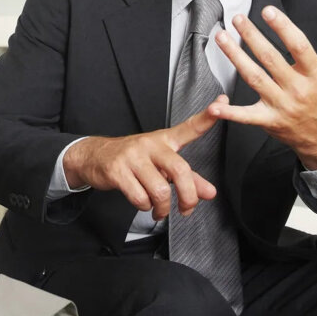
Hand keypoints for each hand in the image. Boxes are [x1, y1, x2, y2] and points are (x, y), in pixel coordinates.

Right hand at [62, 102, 224, 219]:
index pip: (189, 127)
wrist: (94, 157)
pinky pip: (140, 197)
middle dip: (188, 197)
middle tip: (186, 209)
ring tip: (159, 210)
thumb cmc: (134, 161)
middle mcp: (150, 144)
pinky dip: (144, 207)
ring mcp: (133, 156)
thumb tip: (210, 193)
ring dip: (162, 208)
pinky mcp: (118, 170)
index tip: (222, 105)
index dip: (207, 117)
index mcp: (164, 140)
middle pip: (179, 170)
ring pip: (159, 190)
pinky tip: (142, 203)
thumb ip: (188, 179)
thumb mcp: (161, 166)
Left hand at [210, 7, 316, 168]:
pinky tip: (214, 105)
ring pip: (255, 78)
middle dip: (252, 36)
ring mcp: (281, 105)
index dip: (283, 27)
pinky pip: (246, 116)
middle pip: (271, 59)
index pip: (299, 46)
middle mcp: (298, 89)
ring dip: (235, 57)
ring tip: (221, 37)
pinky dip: (230, 112)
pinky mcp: (268, 120)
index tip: (267, 11)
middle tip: (237, 18)